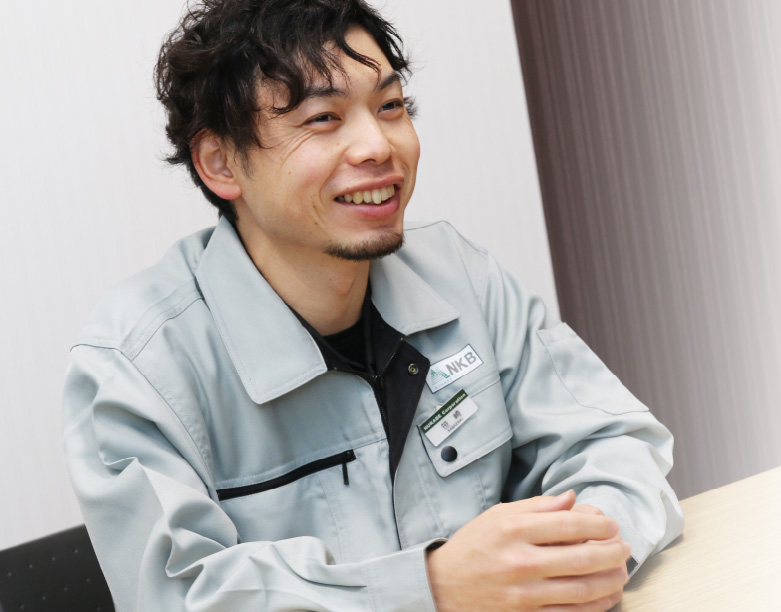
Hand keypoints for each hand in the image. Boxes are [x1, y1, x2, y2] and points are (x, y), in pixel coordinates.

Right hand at [426, 491, 630, 611]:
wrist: (443, 586)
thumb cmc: (474, 546)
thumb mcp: (498, 516)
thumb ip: (537, 506)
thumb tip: (571, 499)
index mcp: (513, 530)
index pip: (568, 525)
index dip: (598, 526)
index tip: (612, 526)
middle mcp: (519, 561)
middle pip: (581, 559)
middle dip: (612, 553)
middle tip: (624, 548)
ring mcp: (523, 594)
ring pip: (581, 590)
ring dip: (610, 581)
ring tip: (621, 572)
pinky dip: (595, 606)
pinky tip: (606, 596)